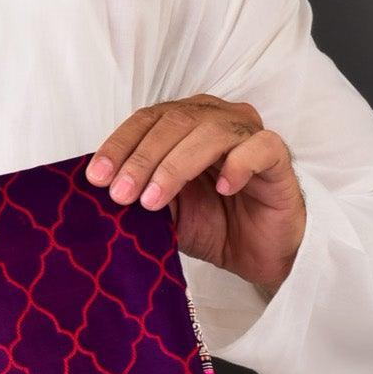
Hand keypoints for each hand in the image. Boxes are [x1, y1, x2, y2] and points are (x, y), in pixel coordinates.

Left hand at [86, 97, 306, 295]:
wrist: (258, 253)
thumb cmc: (215, 224)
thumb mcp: (168, 214)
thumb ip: (141, 196)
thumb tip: (103, 194)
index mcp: (186, 125)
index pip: (147, 120)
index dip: (120, 145)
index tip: (96, 178)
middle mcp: (216, 120)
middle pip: (175, 122)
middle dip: (142, 159)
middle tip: (121, 194)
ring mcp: (248, 134)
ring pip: (211, 132)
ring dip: (177, 165)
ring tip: (154, 200)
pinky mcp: (276, 155)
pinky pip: (258, 147)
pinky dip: (238, 164)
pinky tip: (223, 188)